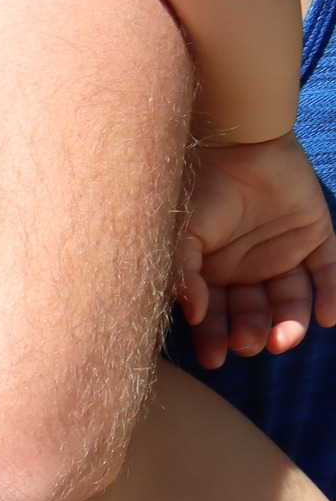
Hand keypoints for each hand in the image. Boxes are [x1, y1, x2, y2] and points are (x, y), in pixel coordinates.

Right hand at [178, 135, 335, 366]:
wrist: (236, 142)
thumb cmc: (197, 191)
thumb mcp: (180, 237)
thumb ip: (185, 276)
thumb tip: (195, 315)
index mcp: (212, 274)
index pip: (215, 316)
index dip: (214, 338)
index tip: (216, 358)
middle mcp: (246, 269)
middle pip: (253, 313)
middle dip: (252, 332)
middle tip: (251, 344)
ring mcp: (282, 252)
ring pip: (290, 299)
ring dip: (289, 323)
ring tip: (286, 339)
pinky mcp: (314, 233)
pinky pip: (327, 270)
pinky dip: (330, 294)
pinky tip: (327, 318)